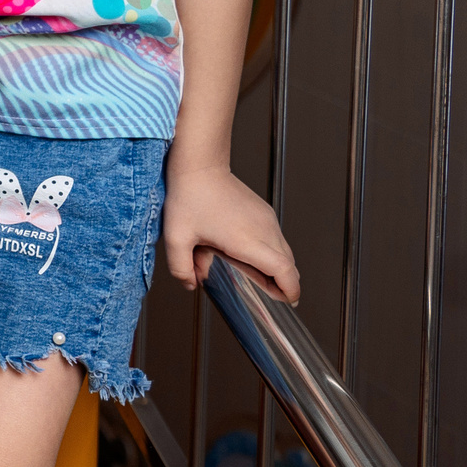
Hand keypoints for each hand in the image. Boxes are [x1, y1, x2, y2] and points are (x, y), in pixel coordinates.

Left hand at [162, 161, 300, 301]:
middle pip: (289, 264)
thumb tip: (190, 284)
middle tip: (269, 294)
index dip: (290, 289)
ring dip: (277, 267)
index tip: (288, 301)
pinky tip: (249, 253)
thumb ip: (181, 267)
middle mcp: (263, 230)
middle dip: (284, 283)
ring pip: (284, 251)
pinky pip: (276, 238)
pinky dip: (271, 252)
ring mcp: (267, 219)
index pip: (284, 270)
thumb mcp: (176, 237)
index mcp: (247, 240)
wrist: (200, 165)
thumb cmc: (188, 196)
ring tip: (256, 275)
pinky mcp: (264, 211)